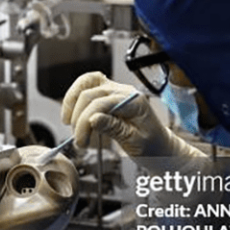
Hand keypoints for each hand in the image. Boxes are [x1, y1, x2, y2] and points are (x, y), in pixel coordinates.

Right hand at [61, 72, 177, 156]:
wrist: (160, 147)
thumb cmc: (152, 146)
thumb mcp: (135, 142)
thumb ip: (114, 129)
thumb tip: (93, 119)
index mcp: (135, 102)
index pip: (102, 103)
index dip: (85, 122)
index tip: (81, 140)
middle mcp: (124, 92)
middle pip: (90, 93)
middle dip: (78, 117)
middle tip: (79, 140)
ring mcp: (116, 91)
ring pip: (86, 83)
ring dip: (72, 102)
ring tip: (70, 123)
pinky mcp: (108, 95)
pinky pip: (88, 86)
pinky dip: (76, 97)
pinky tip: (73, 112)